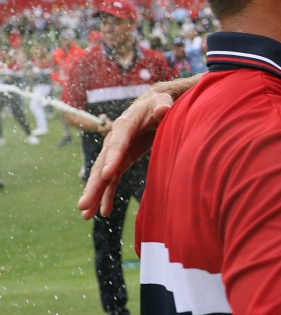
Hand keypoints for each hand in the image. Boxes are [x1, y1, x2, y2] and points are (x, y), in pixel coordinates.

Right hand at [77, 90, 173, 218]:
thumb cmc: (160, 102)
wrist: (156, 105)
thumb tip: (162, 109)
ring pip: (103, 175)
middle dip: (94, 185)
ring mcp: (117, 152)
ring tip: (85, 214)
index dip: (113, 157)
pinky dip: (108, 195)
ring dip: (95, 194)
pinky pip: (112, 180)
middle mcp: (116, 140)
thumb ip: (163, 104)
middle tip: (83, 205)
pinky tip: (103, 212)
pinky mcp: (122, 160)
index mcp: (125, 125)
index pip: (118, 141)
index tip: (109, 174)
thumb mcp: (163, 100)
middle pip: (103, 164)